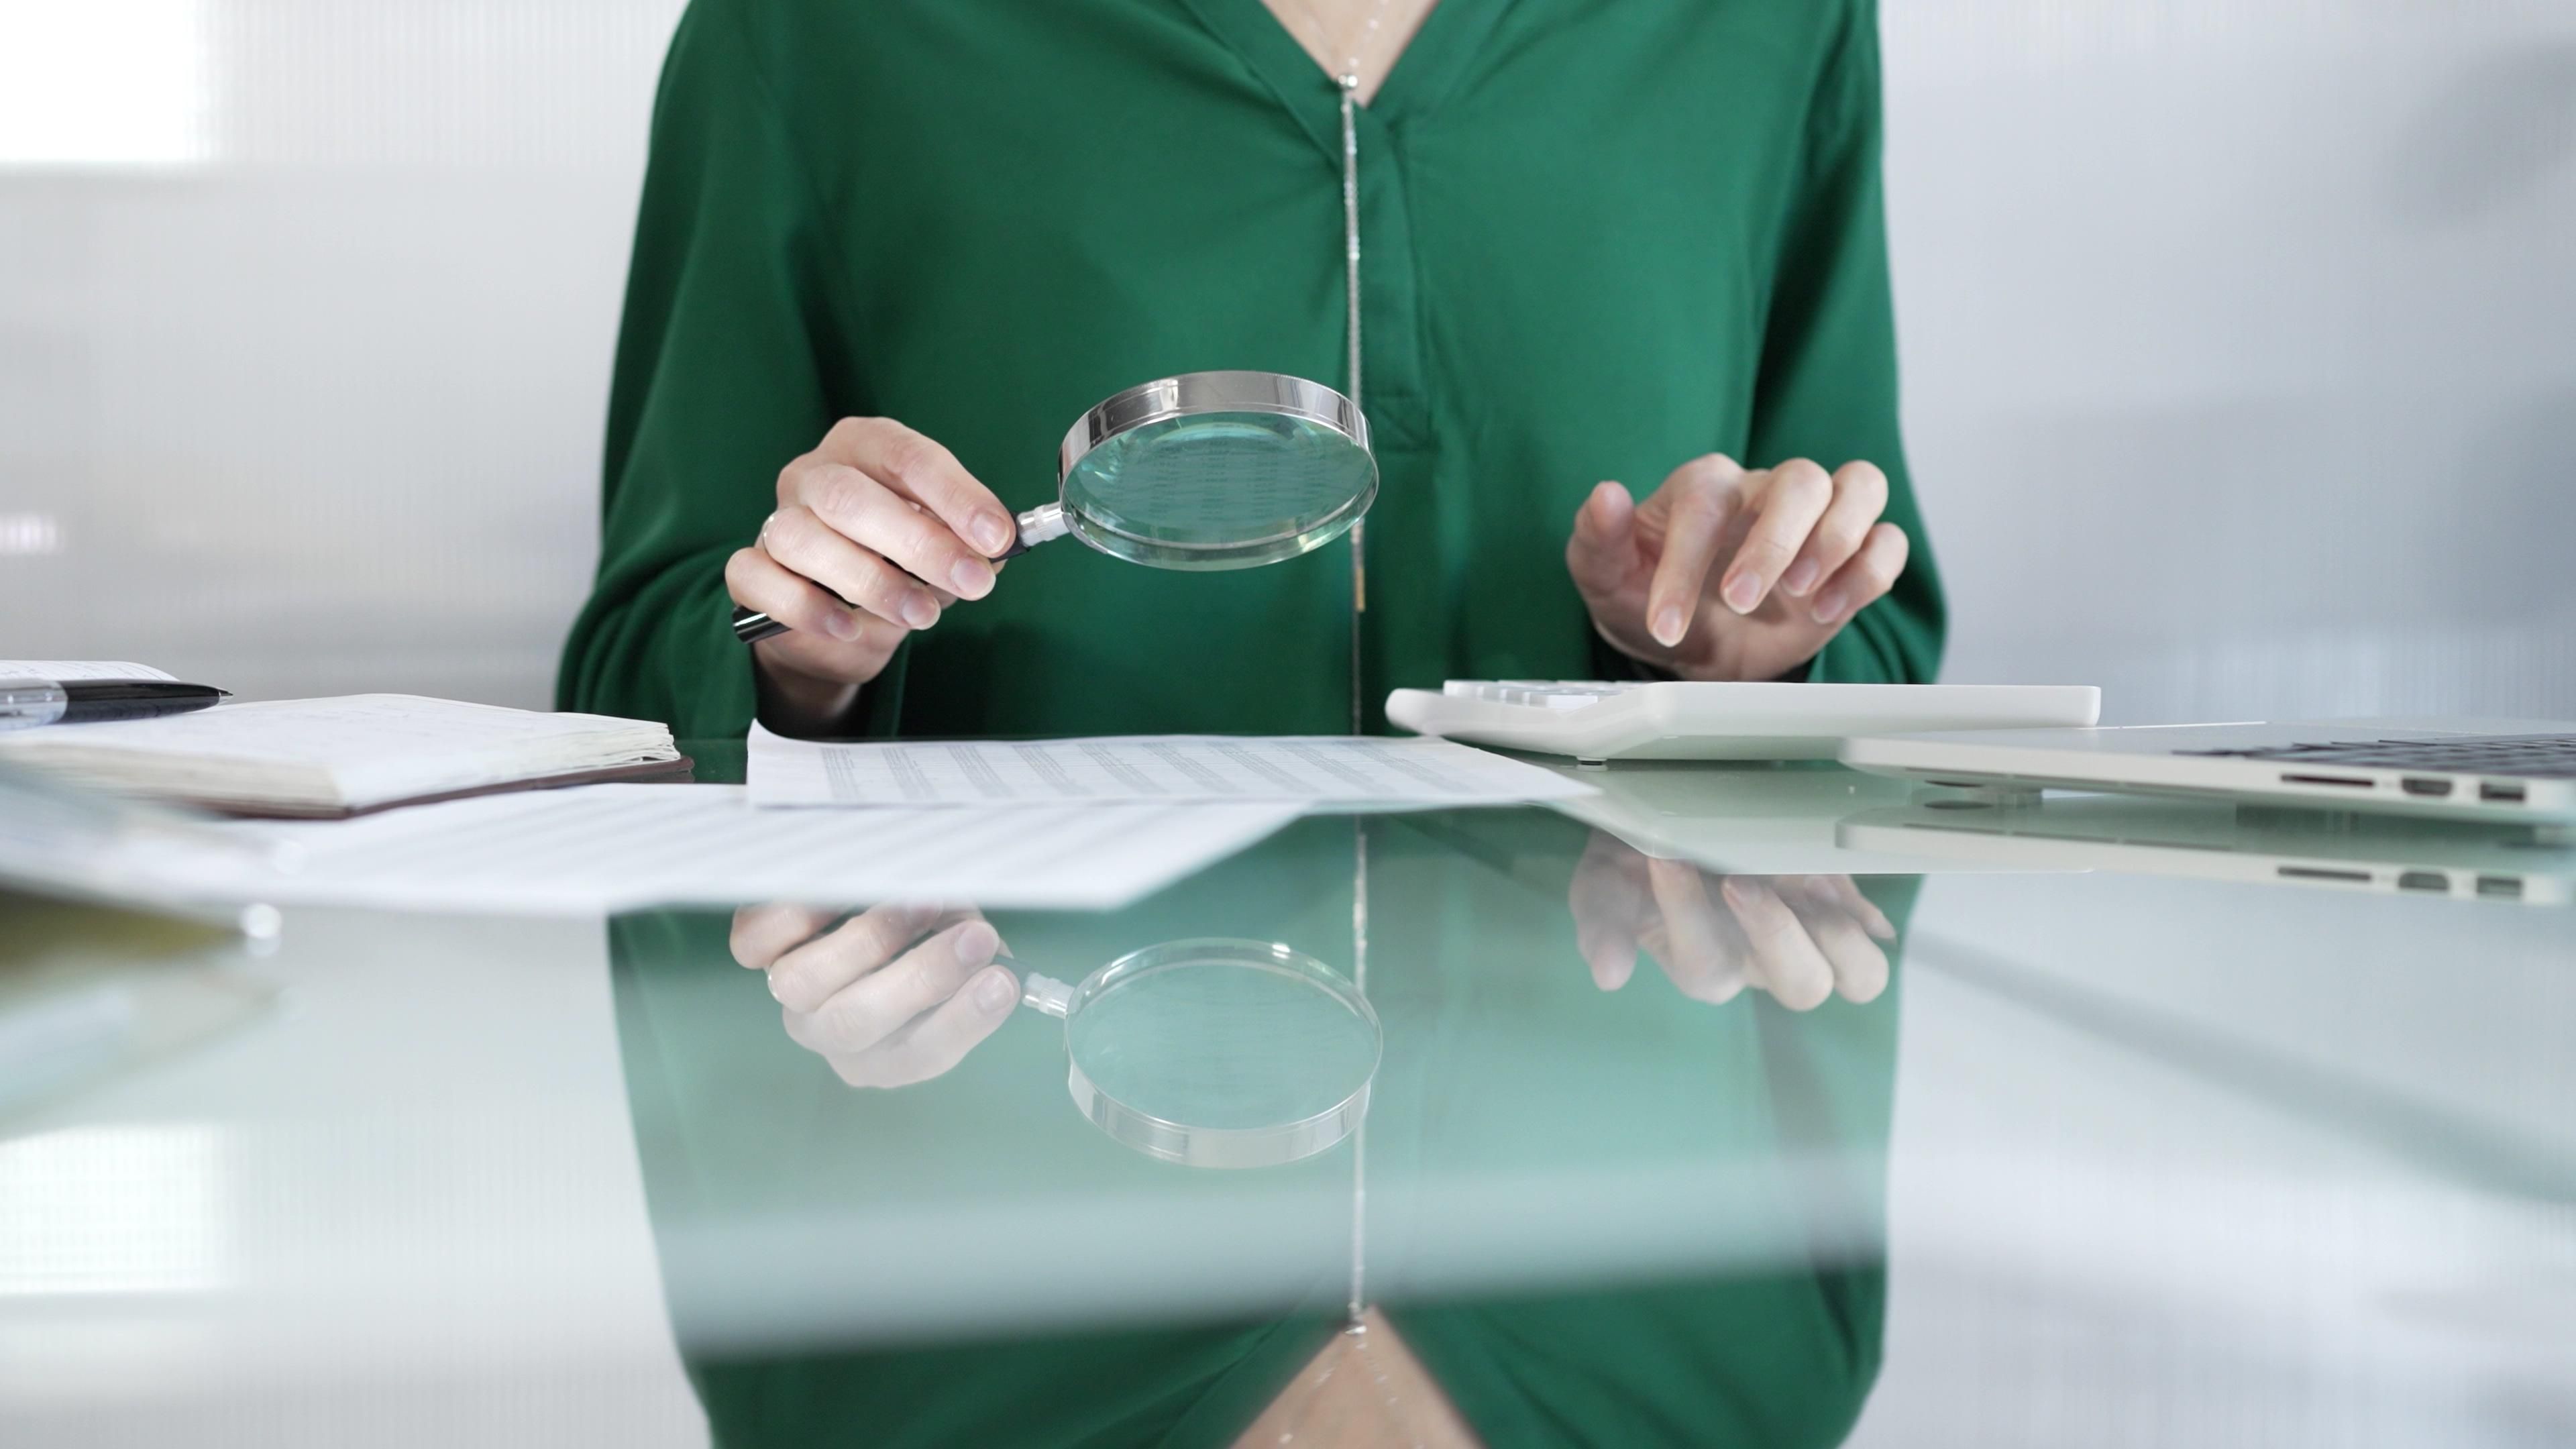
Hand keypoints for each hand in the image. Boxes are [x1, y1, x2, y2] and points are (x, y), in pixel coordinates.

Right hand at [725, 418, 1018, 728]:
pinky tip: (849, 628)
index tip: (997, 538)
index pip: (906, 456)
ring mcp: (774, 520)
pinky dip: (807, 607)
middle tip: (972, 582)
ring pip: (802, 538)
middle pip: (851, 497)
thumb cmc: (895, 564)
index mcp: (863, 447)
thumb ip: (964, 543)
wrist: (839, 625)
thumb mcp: (938, 548)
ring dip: (871, 581)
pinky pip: (761, 580)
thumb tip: (996, 549)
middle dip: (919, 542)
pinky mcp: (748, 573)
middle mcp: (812, 474)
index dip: (955, 496)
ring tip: (922, 614)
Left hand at [730, 901, 1019, 1087]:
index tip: (1003, 981)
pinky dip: (799, 912)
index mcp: (888, 1050)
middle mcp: (831, 1032)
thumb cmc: (931, 923)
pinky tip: (847, 884)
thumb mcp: (963, 941)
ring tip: (921, 898)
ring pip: (804, 984)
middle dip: (924, 978)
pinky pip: (758, 942)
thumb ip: (975, 959)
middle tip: (976, 934)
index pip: (921, 1054)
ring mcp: (788, 993)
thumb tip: (992, 963)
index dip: (962, 1022)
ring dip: (868, 940)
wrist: (869, 883)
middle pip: (856, 1023)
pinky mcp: (755, 948)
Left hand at [1566, 455, 1909, 681]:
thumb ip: (1598, 538)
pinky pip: (1887, 541)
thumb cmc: (1647, 599)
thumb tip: (1606, 495)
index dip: (1684, 563)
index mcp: (1704, 488)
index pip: (1706, 502)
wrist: (1687, 644)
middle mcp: (1765, 493)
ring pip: (1860, 486)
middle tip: (1739, 601)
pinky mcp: (1850, 558)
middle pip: (1800, 480)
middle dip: (1774, 542)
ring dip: (1838, 539)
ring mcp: (1815, 521)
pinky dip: (1869, 571)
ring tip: (1802, 595)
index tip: (1663, 625)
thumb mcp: (1605, 577)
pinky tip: (1829, 610)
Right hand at [1568, 831, 1893, 1009]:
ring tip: (1807, 882)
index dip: (1687, 914)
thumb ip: (1601, 923)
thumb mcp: (1603, 883)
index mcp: (1703, 962)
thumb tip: (1609, 976)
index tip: (1664, 856)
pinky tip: (1826, 874)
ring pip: (1859, 976)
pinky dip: (1861, 909)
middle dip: (1776, 934)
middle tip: (1738, 878)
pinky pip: (1873, 930)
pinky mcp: (1840, 905)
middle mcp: (1764, 961)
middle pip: (1801, 988)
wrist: (1676, 808)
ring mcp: (1810, 936)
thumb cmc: (1637, 855)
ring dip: (1841, 934)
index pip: (1706, 965)